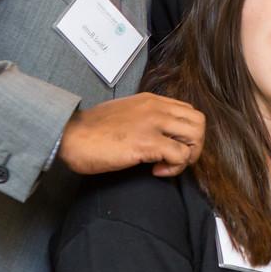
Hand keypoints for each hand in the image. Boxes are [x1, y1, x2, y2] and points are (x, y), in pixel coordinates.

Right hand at [58, 92, 204, 175]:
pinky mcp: (148, 143)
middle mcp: (157, 108)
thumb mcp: (126, 114)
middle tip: (175, 159)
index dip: (186, 133)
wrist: (71, 136)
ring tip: (167, 165)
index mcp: (152, 101)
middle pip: (199, 122)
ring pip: (195, 136)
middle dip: (194, 145)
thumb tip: (159, 133)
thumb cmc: (93, 130)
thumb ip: (145, 118)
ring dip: (187, 156)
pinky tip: (155, 171)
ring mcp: (154, 124)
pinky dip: (174, 168)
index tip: (170, 146)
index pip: (188, 111)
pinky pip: (180, 155)